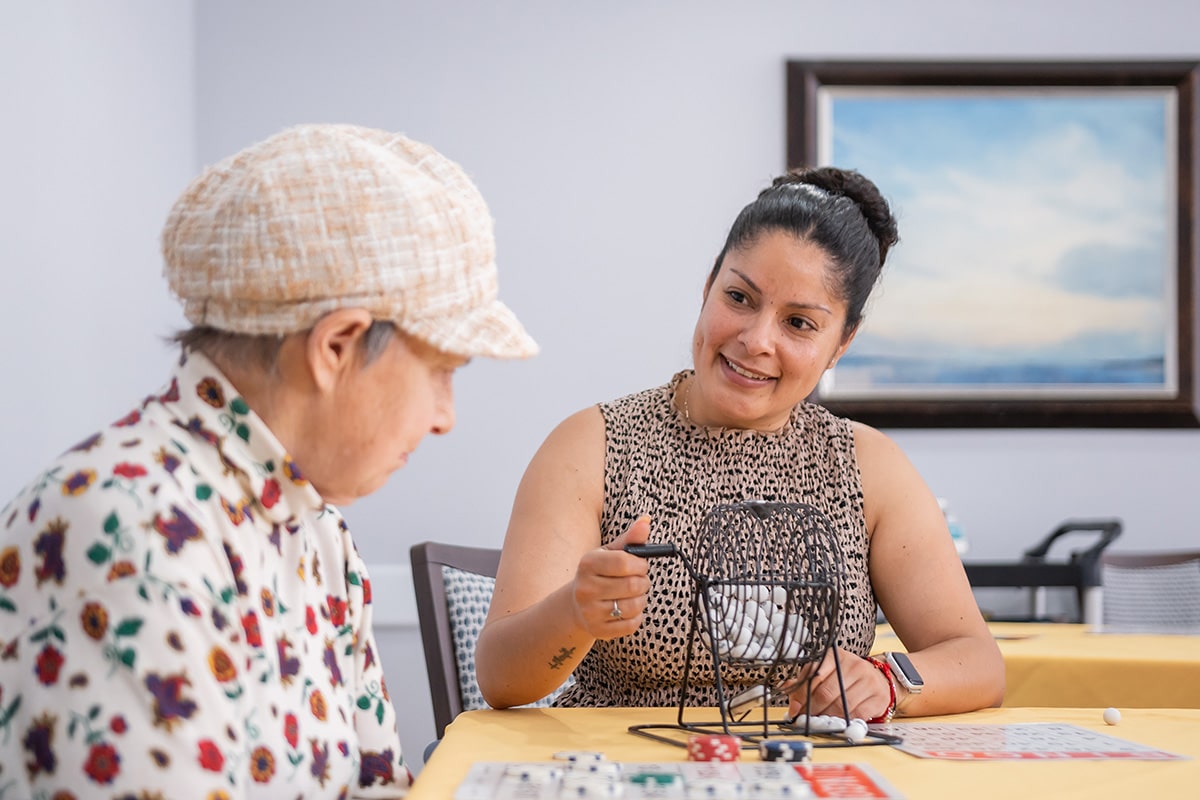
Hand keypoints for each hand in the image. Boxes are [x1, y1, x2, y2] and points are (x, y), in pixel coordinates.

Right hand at [572, 516, 651, 639]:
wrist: (577, 604)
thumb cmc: (600, 573)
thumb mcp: (610, 553)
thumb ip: (630, 539)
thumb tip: (646, 521)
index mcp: (587, 564)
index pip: (624, 562)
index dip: (640, 565)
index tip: (641, 566)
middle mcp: (585, 588)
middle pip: (632, 585)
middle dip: (643, 582)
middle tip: (639, 581)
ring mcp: (590, 612)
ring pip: (634, 606)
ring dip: (641, 599)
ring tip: (633, 595)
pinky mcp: (598, 630)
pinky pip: (631, 625)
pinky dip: (636, 616)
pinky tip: (628, 609)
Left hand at [783, 647, 891, 721]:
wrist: (878, 680)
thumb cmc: (846, 678)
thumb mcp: (824, 674)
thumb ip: (805, 684)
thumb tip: (790, 700)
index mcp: (834, 656)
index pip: (814, 675)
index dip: (802, 695)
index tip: (795, 709)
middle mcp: (852, 665)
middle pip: (826, 693)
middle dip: (812, 710)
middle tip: (806, 720)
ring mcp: (867, 680)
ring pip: (840, 705)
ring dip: (827, 718)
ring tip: (820, 722)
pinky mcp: (877, 697)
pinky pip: (856, 714)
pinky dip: (844, 721)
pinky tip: (839, 722)